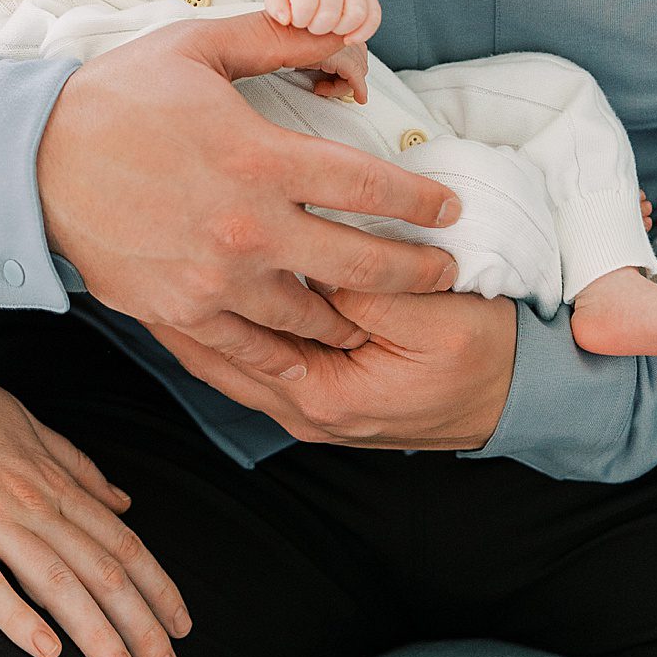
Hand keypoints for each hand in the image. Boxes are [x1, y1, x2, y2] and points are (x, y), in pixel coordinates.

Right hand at [0, 306, 189, 656]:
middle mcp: (30, 499)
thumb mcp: (28, 424)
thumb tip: (124, 501)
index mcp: (52, 478)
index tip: (182, 627)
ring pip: (55, 581)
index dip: (158, 588)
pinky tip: (45, 649)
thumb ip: (78, 467)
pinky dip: (17, 616)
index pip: (122, 542)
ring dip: (96, 633)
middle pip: (100, 570)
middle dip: (140, 626)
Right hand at [38, 10, 460, 384]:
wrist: (33, 161)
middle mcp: (247, 227)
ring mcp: (215, 279)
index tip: (448, 209)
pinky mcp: (181, 313)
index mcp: (259, 156)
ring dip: (358, 319)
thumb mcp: (198, 46)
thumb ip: (277, 38)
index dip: (421, 200)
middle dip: (417, 273)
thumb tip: (342, 31)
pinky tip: (316, 350)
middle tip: (445, 273)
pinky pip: (253, 348)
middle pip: (362, 264)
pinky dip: (292, 353)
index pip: (369, 185)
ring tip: (386, 316)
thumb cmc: (117, 97)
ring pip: (313, 318)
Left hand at [147, 286, 516, 451]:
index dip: (193, 294)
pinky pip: (260, 358)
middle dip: (174, 308)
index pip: (234, 344)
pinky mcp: (324, 392)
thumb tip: (302, 255)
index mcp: (323, 398)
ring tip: (153, 264)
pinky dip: (231, 325)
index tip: (159, 244)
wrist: (524, 395)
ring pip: (232, 359)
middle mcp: (306, 411)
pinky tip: (208, 289)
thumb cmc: (483, 355)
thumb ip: (360, 291)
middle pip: (216, 356)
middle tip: (132, 252)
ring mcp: (312, 407)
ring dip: (196, 315)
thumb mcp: (427, 319)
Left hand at [265, 0, 380, 42]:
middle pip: (330, 13)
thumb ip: (275, 5)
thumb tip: (285, 18)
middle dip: (319, 28)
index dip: (301, 20)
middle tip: (313, 27)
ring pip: (356, 15)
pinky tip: (349, 39)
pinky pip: (374, 16)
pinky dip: (363, 32)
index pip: (306, 3)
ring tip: (331, 31)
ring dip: (341, 30)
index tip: (298, 22)